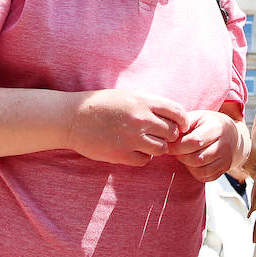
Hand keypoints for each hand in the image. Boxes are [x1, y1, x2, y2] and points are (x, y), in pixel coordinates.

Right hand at [65, 89, 188, 165]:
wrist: (73, 118)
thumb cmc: (101, 105)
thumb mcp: (128, 96)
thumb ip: (149, 104)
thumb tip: (172, 115)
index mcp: (143, 101)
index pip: (177, 112)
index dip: (182, 120)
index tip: (180, 125)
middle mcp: (141, 119)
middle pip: (172, 132)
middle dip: (169, 135)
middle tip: (160, 135)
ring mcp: (132, 138)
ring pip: (161, 149)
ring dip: (157, 147)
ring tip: (145, 143)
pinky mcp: (122, 154)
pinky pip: (145, 160)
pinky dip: (143, 157)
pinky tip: (133, 150)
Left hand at [169, 111, 244, 181]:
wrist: (231, 134)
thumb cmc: (209, 124)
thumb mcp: (197, 117)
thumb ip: (183, 124)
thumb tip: (169, 136)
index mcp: (216, 128)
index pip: (194, 142)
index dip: (178, 146)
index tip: (170, 145)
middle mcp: (224, 145)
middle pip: (197, 159)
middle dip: (181, 156)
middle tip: (177, 151)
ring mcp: (226, 159)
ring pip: (201, 171)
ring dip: (187, 165)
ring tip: (185, 155)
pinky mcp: (225, 169)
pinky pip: (205, 177)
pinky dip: (195, 172)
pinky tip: (193, 162)